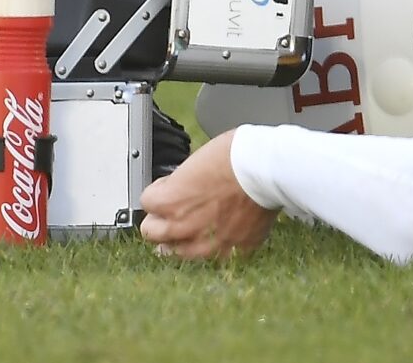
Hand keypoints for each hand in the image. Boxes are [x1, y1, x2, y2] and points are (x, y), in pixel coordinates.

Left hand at [140, 131, 275, 260]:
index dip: (158, 193)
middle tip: (169, 214)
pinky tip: (219, 233)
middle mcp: (184, 227)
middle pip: (152, 233)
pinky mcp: (233, 249)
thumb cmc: (235, 156)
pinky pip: (215, 255)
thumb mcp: (196, 160)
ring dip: (179, 241)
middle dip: (158, 222)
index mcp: (171, 201)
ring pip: (179, 253)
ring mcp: (208, 243)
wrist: (266, 169)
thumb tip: (178, 188)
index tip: (167, 189)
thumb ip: (181, 182)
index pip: (146, 203)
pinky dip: (215, 246)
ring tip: (187, 231)